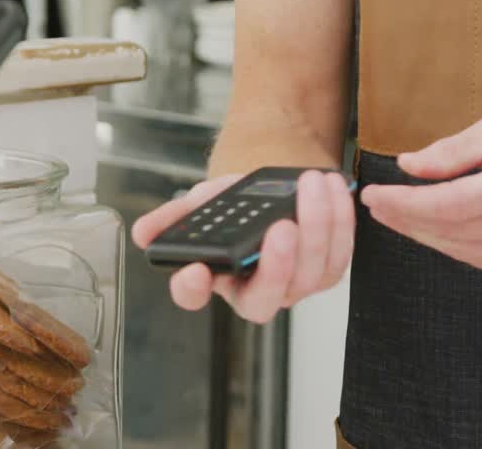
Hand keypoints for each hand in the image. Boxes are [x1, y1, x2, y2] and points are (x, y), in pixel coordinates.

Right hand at [132, 170, 354, 323]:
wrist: (273, 190)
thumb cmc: (237, 205)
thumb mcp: (202, 204)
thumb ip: (174, 217)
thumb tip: (142, 233)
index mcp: (214, 277)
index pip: (195, 295)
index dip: (191, 289)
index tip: (194, 270)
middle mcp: (254, 290)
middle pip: (265, 297)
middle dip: (276, 265)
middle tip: (280, 227)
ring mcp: (294, 285)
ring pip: (309, 274)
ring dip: (316, 227)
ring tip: (310, 184)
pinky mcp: (326, 271)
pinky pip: (338, 254)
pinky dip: (339, 220)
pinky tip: (331, 188)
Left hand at [361, 112, 481, 281]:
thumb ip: (451, 151)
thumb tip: (407, 168)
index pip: (448, 204)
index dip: (404, 203)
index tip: (374, 195)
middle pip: (449, 229)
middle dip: (405, 218)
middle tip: (375, 205)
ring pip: (458, 248)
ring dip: (421, 233)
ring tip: (394, 215)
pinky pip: (475, 258)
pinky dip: (448, 243)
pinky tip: (429, 228)